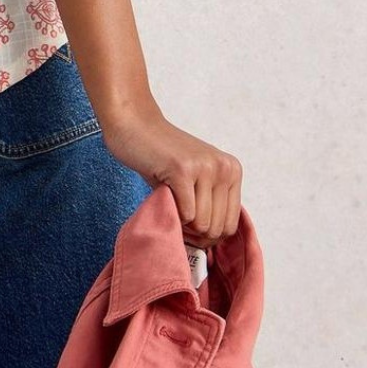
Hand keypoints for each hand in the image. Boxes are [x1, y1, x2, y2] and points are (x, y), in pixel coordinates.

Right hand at [99, 103, 242, 249]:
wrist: (134, 124)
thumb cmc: (161, 156)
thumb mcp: (196, 178)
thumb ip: (209, 203)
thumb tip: (210, 243)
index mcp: (232, 170)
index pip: (231, 224)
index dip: (208, 236)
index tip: (190, 231)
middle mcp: (224, 167)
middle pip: (217, 228)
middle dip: (194, 234)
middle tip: (176, 219)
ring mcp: (205, 167)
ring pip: (202, 224)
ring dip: (182, 224)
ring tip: (170, 204)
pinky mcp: (182, 170)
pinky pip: (186, 214)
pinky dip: (173, 213)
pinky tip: (164, 195)